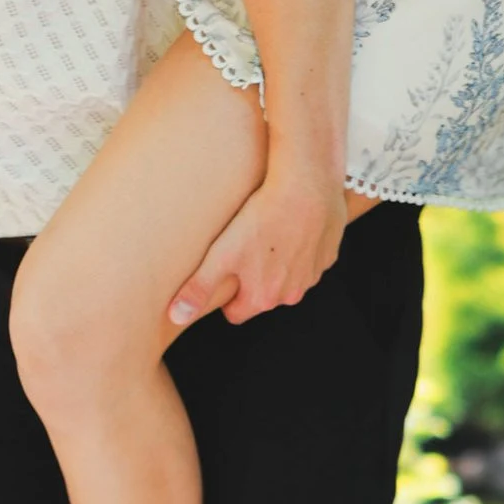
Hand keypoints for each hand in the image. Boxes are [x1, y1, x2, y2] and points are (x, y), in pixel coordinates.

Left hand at [168, 161, 348, 330]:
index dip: (226, 295)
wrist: (306, 187)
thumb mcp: (222, 254)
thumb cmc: (262, 219)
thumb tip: (176, 316)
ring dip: (277, 264)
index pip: (236, 313)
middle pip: (263, 296)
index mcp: (263, 298)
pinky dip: (299, 249)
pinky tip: (290, 227)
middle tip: (243, 248)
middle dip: (253, 279)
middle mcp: (291, 295)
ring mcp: (312, 276)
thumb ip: (199, 288)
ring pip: (287, 279)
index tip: (223, 272)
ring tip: (267, 234)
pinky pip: (308, 260)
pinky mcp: (327, 255)